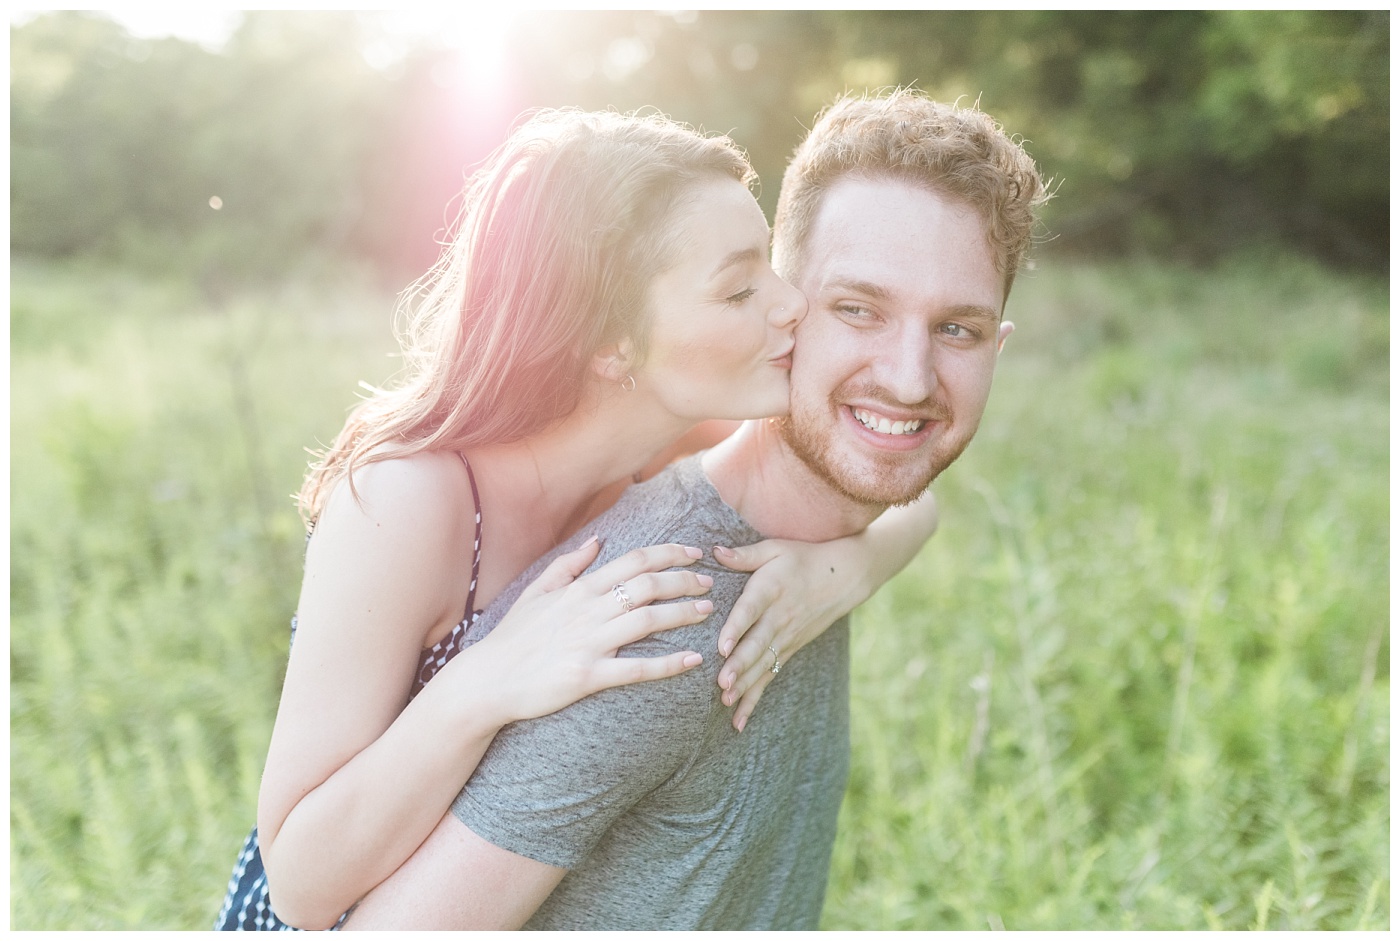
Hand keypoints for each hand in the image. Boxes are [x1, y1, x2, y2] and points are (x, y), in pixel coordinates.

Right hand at [469, 538, 714, 724]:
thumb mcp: (535, 592)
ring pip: (648, 620)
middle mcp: (587, 611)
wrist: (486, 681)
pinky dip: (668, 663)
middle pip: (648, 585)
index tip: (695, 554)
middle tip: (709, 583)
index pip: (634, 561)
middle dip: (684, 580)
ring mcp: (588, 643)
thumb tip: (598, 540)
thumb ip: (569, 564)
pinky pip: (636, 669)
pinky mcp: (587, 676)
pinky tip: (692, 660)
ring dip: (683, 613)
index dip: (669, 554)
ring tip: (708, 612)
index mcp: (578, 589)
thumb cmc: (511, 637)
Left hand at [711, 539, 868, 731]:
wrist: (844, 577)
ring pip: (763, 665)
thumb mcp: (776, 549)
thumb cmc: (804, 558)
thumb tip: (714, 553)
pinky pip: (770, 676)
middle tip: (722, 683)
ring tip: (727, 701)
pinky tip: (738, 719)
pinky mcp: (790, 650)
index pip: (751, 611)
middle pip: (757, 644)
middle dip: (739, 666)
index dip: (736, 628)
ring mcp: (786, 637)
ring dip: (745, 685)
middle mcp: (779, 617)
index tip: (721, 647)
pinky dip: (754, 698)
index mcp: (771, 589)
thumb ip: (744, 555)